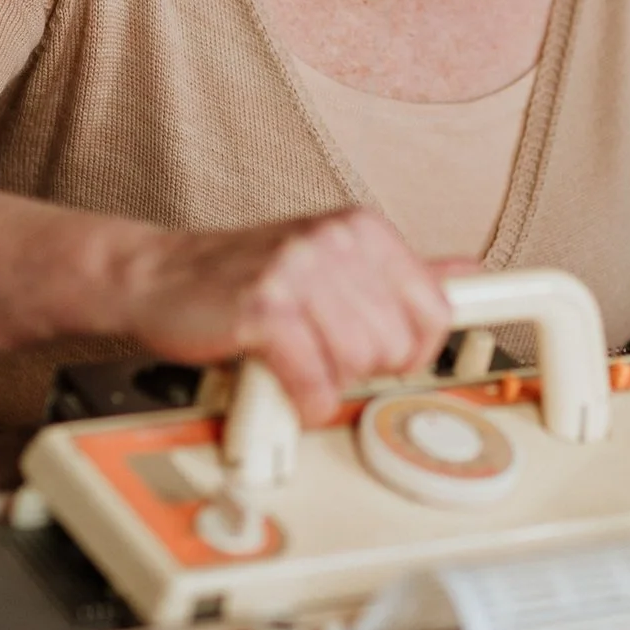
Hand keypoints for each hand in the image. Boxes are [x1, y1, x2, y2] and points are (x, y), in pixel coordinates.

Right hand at [117, 209, 460, 424]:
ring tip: (297, 361)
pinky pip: (314, 382)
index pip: (434, 310)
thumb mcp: (330, 260)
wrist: (160, 276)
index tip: (383, 353)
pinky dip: (301, 400)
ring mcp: (299, 271)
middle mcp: (335, 241)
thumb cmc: (245, 276)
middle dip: (361, 368)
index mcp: (361, 229)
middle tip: (321, 354)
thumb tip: (468, 269)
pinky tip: (284, 385)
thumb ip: (398, 271)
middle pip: (397, 346)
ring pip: (358, 366)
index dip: (411, 349)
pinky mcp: (265, 308)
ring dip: (326, 382)